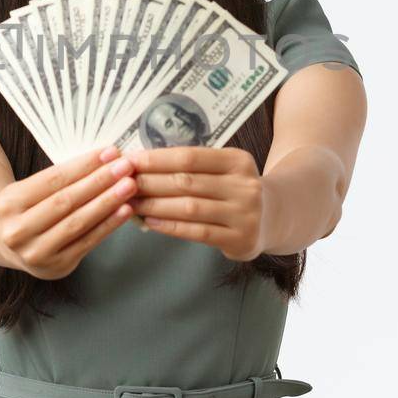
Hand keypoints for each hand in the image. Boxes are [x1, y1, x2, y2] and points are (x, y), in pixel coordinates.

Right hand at [0, 146, 137, 279]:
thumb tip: (106, 159)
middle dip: (99, 182)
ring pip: (78, 222)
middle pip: (65, 201)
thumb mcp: (32, 190)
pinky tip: (125, 210)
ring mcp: (36, 253)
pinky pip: (88, 242)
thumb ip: (63, 178)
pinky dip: (109, 225)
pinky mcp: (56, 267)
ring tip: (129, 186)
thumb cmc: (29, 209)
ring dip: (107, 202)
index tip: (109, 152)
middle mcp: (17, 231)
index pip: (52, 179)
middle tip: (125, 167)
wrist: (10, 244)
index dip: (84, 165)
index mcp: (8, 203)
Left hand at [124, 146, 268, 261]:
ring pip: (189, 208)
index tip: (129, 160)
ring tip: (130, 203)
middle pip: (186, 182)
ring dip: (155, 205)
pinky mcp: (240, 239)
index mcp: (237, 161)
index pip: (190, 157)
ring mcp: (245, 214)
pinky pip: (197, 233)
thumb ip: (193, 166)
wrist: (275, 217)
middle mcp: (244, 186)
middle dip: (149, 182)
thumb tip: (141, 163)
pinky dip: (170, 226)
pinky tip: (150, 222)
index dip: (156, 159)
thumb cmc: (234, 189)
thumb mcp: (225, 169)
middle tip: (122, 183)